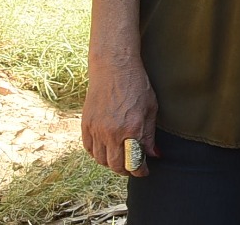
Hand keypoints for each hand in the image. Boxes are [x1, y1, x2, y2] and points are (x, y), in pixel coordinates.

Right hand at [81, 58, 158, 175]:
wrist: (113, 68)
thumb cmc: (137, 85)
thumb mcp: (151, 109)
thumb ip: (150, 135)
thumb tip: (154, 155)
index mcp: (131, 129)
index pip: (134, 163)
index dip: (140, 171)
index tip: (144, 171)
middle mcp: (111, 133)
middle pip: (115, 166)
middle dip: (126, 170)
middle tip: (133, 167)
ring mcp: (96, 130)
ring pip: (100, 160)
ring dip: (111, 163)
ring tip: (120, 158)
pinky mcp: (86, 125)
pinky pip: (89, 149)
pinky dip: (97, 154)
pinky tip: (106, 150)